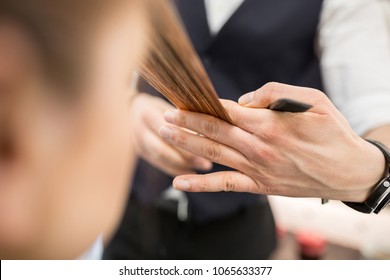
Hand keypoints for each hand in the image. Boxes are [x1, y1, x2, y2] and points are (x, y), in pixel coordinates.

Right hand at [130, 93, 211, 175]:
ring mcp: (138, 143)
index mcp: (147, 114)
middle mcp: (139, 129)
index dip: (188, 141)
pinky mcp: (142, 152)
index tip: (210, 146)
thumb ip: (186, 114)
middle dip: (186, 158)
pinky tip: (193, 172)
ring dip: (183, 166)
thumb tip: (211, 128)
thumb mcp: (172, 101)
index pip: (169, 131)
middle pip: (163, 150)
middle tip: (207, 164)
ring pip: (161, 159)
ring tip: (203, 168)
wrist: (137, 105)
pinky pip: (160, 164)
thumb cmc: (164, 102)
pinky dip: (177, 169)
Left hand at [159, 82, 385, 201]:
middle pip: (213, 132)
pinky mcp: (259, 186)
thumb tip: (244, 100)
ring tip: (164, 134)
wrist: (347, 172)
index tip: (183, 100)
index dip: (202, 106)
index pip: (226, 112)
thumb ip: (276, 94)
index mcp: (270, 125)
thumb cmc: (333, 134)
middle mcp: (258, 147)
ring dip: (186, 144)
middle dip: (186, 122)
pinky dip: (200, 184)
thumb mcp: (314, 102)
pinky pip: (224, 185)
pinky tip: (178, 183)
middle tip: (165, 115)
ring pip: (213, 155)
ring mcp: (256, 169)